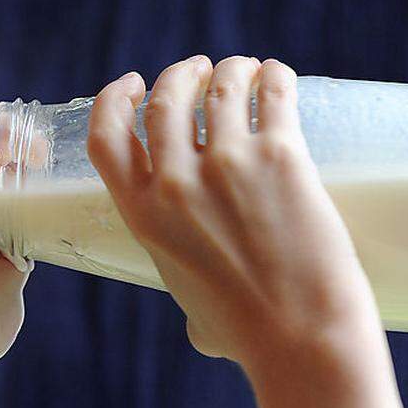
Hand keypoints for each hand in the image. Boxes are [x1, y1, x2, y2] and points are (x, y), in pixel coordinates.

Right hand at [86, 55, 381, 369]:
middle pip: (165, 100)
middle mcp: (175, 183)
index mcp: (142, 215)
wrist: (301, 338)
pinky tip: (276, 75)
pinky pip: (272, 95)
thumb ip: (182, 276)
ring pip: (219, 88)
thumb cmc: (246, 332)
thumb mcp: (184, 297)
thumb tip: (198, 309)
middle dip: (180, 75)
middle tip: (198, 69)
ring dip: (229, 70)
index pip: (106, 138)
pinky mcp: (280, 157)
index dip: (115, 100)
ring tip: (243, 69)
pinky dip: (273, 76)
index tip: (133, 84)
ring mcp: (227, 165)